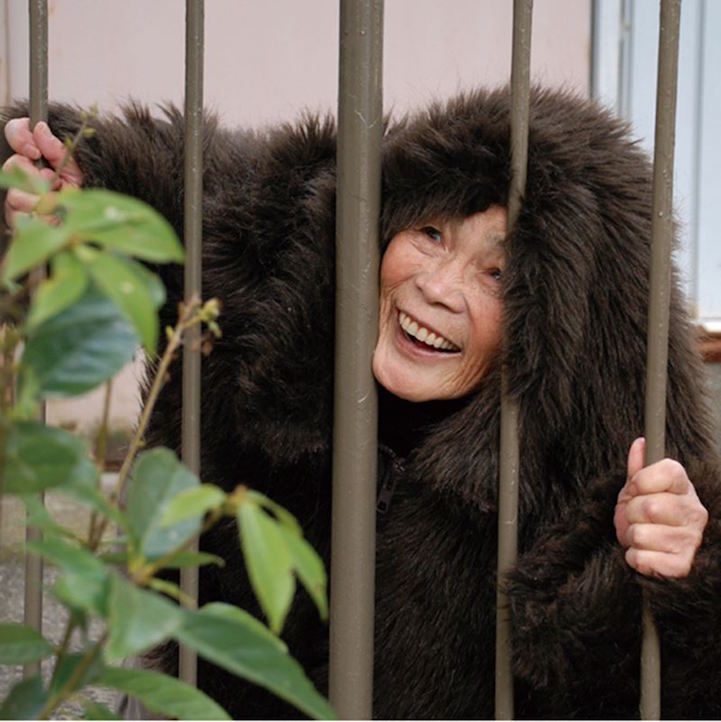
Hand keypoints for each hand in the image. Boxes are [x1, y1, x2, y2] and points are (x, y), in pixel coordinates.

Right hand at [3, 119, 83, 227]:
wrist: (88, 221)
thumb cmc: (83, 192)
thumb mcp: (77, 169)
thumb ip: (58, 149)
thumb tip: (40, 128)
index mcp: (36, 156)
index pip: (15, 131)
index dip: (20, 139)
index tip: (35, 152)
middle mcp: (23, 173)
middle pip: (12, 166)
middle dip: (35, 177)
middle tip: (55, 183)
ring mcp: (18, 195)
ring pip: (14, 195)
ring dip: (39, 201)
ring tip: (58, 204)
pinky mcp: (18, 218)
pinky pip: (19, 217)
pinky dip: (41, 219)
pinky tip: (54, 219)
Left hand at [614, 437, 707, 577]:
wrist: (654, 551)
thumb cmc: (646, 517)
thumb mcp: (638, 489)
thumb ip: (638, 468)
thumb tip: (641, 443)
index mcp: (684, 488)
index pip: (667, 471)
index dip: (642, 480)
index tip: (635, 488)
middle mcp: (694, 513)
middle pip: (648, 506)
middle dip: (630, 513)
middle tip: (636, 518)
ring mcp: (691, 540)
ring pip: (640, 534)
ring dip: (631, 537)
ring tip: (640, 536)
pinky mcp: (681, 565)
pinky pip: (641, 558)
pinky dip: (634, 557)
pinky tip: (644, 553)